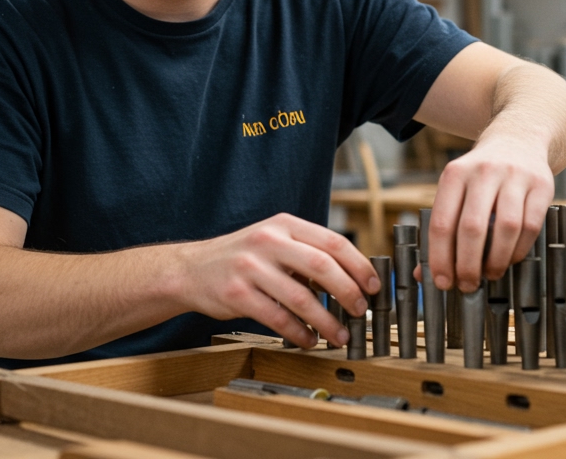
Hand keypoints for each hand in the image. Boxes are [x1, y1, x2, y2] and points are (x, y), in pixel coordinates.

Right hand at [174, 213, 379, 347]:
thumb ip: (307, 252)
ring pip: (301, 298)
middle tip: (361, 310)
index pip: (333, 242)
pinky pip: (277, 318)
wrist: (191, 269)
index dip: (359, 265)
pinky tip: (309, 340)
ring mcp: (250, 267)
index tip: (374, 285)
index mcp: (284, 224)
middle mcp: (268, 241)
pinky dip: (299, 333)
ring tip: (340, 335)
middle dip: (348, 292)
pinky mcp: (237, 295)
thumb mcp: (275, 240)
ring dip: (327, 321)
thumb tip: (352, 277)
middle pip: (322, 266)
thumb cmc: (242, 257)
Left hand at [425, 135, 554, 292]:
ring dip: (496, 260)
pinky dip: (519, 250)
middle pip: (472, 228)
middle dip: (468, 265)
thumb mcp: (456, 190)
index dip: (441, 258)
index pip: (442, 222)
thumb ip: (442, 229)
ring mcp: (515, 176)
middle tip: (467, 285)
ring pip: (506, 228)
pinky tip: (510, 259)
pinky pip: (530, 226)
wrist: (518, 139)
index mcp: (454, 174)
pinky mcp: (542, 185)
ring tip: (490, 274)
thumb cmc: (480, 176)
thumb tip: (425, 275)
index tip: (443, 282)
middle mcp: (483, 172)